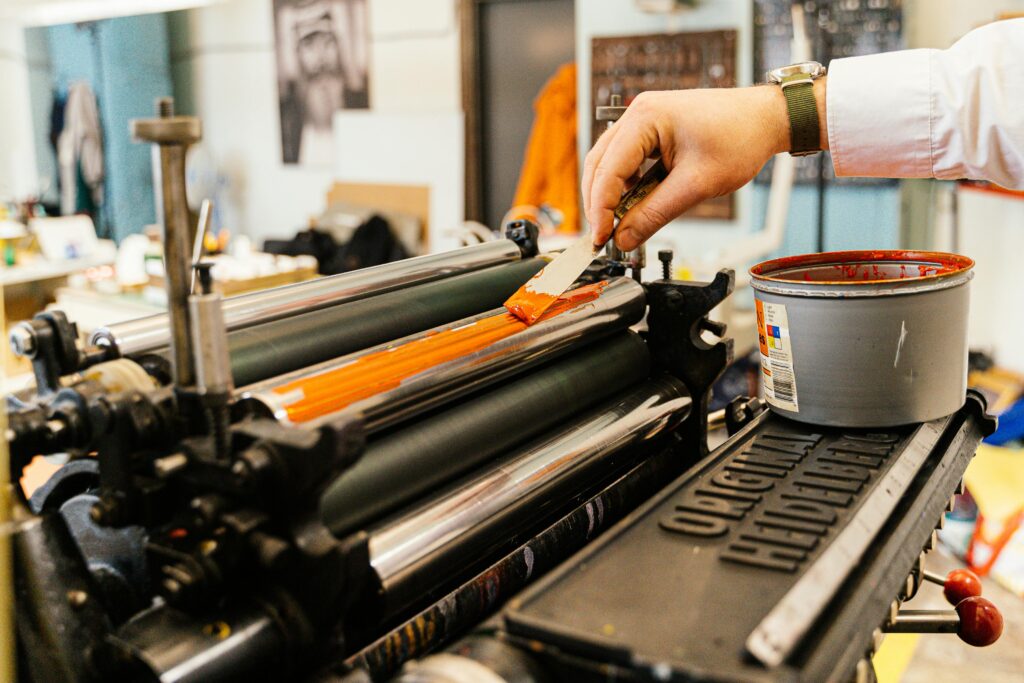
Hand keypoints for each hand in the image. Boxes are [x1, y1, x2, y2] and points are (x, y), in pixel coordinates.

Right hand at [582, 82, 825, 250]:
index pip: (607, 171)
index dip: (600, 210)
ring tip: (618, 225)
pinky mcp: (652, 130)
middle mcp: (638, 113)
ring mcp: (643, 119)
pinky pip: (626, 161)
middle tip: (604, 238)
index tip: (601, 239)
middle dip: (599, 204)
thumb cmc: (741, 138)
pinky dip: (626, 186)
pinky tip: (634, 205)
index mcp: (645, 117)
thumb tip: (624, 238)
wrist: (767, 119)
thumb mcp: (696, 185)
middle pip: (599, 166)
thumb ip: (654, 215)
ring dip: (611, 196)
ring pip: (609, 164)